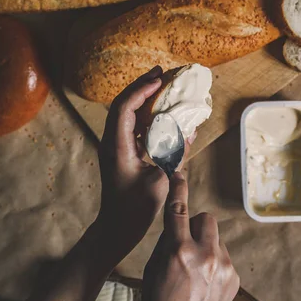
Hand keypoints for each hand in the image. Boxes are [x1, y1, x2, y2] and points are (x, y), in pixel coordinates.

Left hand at [95, 66, 168, 262]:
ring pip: (125, 113)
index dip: (141, 90)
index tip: (160, 79)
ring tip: (161, 84)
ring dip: (142, 97)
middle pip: (122, 104)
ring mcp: (115, 146)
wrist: (116, 229)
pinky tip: (160, 110)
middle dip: (141, 85)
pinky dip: (145, 113)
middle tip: (161, 72)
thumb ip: (174, 156)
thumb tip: (187, 134)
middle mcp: (112, 142)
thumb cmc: (135, 210)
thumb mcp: (160, 183)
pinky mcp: (122, 152)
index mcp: (117, 146)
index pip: (124, 108)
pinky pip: (131, 125)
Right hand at [143, 172, 239, 300]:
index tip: (178, 173)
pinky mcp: (234, 278)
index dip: (178, 187)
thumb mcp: (153, 270)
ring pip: (216, 237)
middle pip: (206, 218)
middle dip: (196, 225)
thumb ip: (167, 242)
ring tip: (195, 270)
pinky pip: (224, 256)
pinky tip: (204, 282)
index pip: (179, 208)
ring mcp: (224, 267)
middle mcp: (205, 256)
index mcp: (179, 252)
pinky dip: (214, 262)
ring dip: (206, 245)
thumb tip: (177, 224)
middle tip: (186, 243)